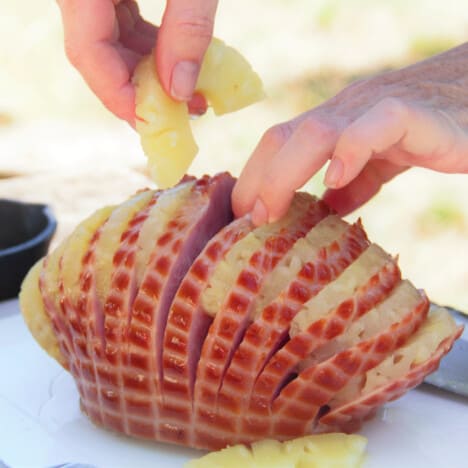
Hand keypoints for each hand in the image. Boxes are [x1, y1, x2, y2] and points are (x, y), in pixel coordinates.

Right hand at [57, 0, 217, 123]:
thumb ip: (188, 26)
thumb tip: (180, 90)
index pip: (87, 52)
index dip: (120, 96)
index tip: (157, 123)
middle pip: (97, 56)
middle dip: (141, 91)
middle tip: (185, 112)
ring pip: (108, 45)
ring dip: (149, 73)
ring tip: (191, 92)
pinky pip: (120, 25)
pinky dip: (150, 48)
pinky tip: (178, 61)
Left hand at [232, 44, 467, 224]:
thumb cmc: (429, 132)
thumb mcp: (382, 163)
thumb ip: (355, 184)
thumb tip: (325, 210)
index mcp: (334, 122)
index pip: (278, 143)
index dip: (254, 177)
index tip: (243, 216)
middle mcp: (345, 110)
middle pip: (284, 136)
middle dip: (258, 179)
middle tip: (249, 221)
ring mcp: (374, 108)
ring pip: (317, 132)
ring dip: (285, 174)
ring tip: (272, 212)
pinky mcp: (411, 114)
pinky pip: (374, 126)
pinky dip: (350, 152)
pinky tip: (335, 181)